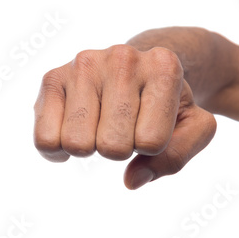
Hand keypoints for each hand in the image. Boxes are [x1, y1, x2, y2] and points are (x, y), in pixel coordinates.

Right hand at [33, 45, 216, 188]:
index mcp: (164, 68)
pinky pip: (45, 139)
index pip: (151, 142)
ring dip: (91, 147)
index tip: (153, 123)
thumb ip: (175, 157)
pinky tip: (74, 129)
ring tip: (100, 123)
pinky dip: (58, 150)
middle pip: (112, 147)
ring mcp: (84, 64)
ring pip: (77, 144)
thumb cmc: (167, 104)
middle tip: (124, 125)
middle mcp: (123, 58)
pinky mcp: (53, 77)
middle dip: (120, 149)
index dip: (152, 146)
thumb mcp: (193, 128)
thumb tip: (131, 180)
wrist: (137, 69)